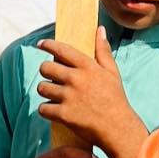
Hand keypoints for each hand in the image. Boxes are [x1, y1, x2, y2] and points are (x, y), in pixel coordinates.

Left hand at [37, 29, 147, 157]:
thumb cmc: (115, 98)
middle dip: (46, 72)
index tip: (40, 44)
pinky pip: (42, 108)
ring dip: (46, 92)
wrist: (117, 128)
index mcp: (87, 66)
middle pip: (46, 68)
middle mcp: (76, 79)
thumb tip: (99, 29)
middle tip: (52, 78)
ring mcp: (68, 97)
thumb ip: (103, 50)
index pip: (61, 49)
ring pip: (42, 88)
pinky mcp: (63, 114)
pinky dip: (46, 110)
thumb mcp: (112, 72)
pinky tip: (54, 111)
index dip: (48, 45)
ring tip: (54, 96)